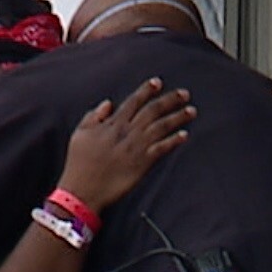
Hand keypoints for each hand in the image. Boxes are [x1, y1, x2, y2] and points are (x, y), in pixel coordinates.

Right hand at [58, 78, 194, 212]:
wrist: (83, 189)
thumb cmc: (79, 163)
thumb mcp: (80, 134)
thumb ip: (94, 116)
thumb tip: (108, 103)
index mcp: (113, 123)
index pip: (134, 101)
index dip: (146, 90)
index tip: (158, 82)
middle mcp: (128, 132)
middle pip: (153, 110)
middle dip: (170, 100)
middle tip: (185, 93)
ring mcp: (137, 147)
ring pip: (162, 127)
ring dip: (178, 117)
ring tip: (191, 111)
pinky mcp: (143, 163)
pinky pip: (162, 148)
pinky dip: (174, 141)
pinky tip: (185, 135)